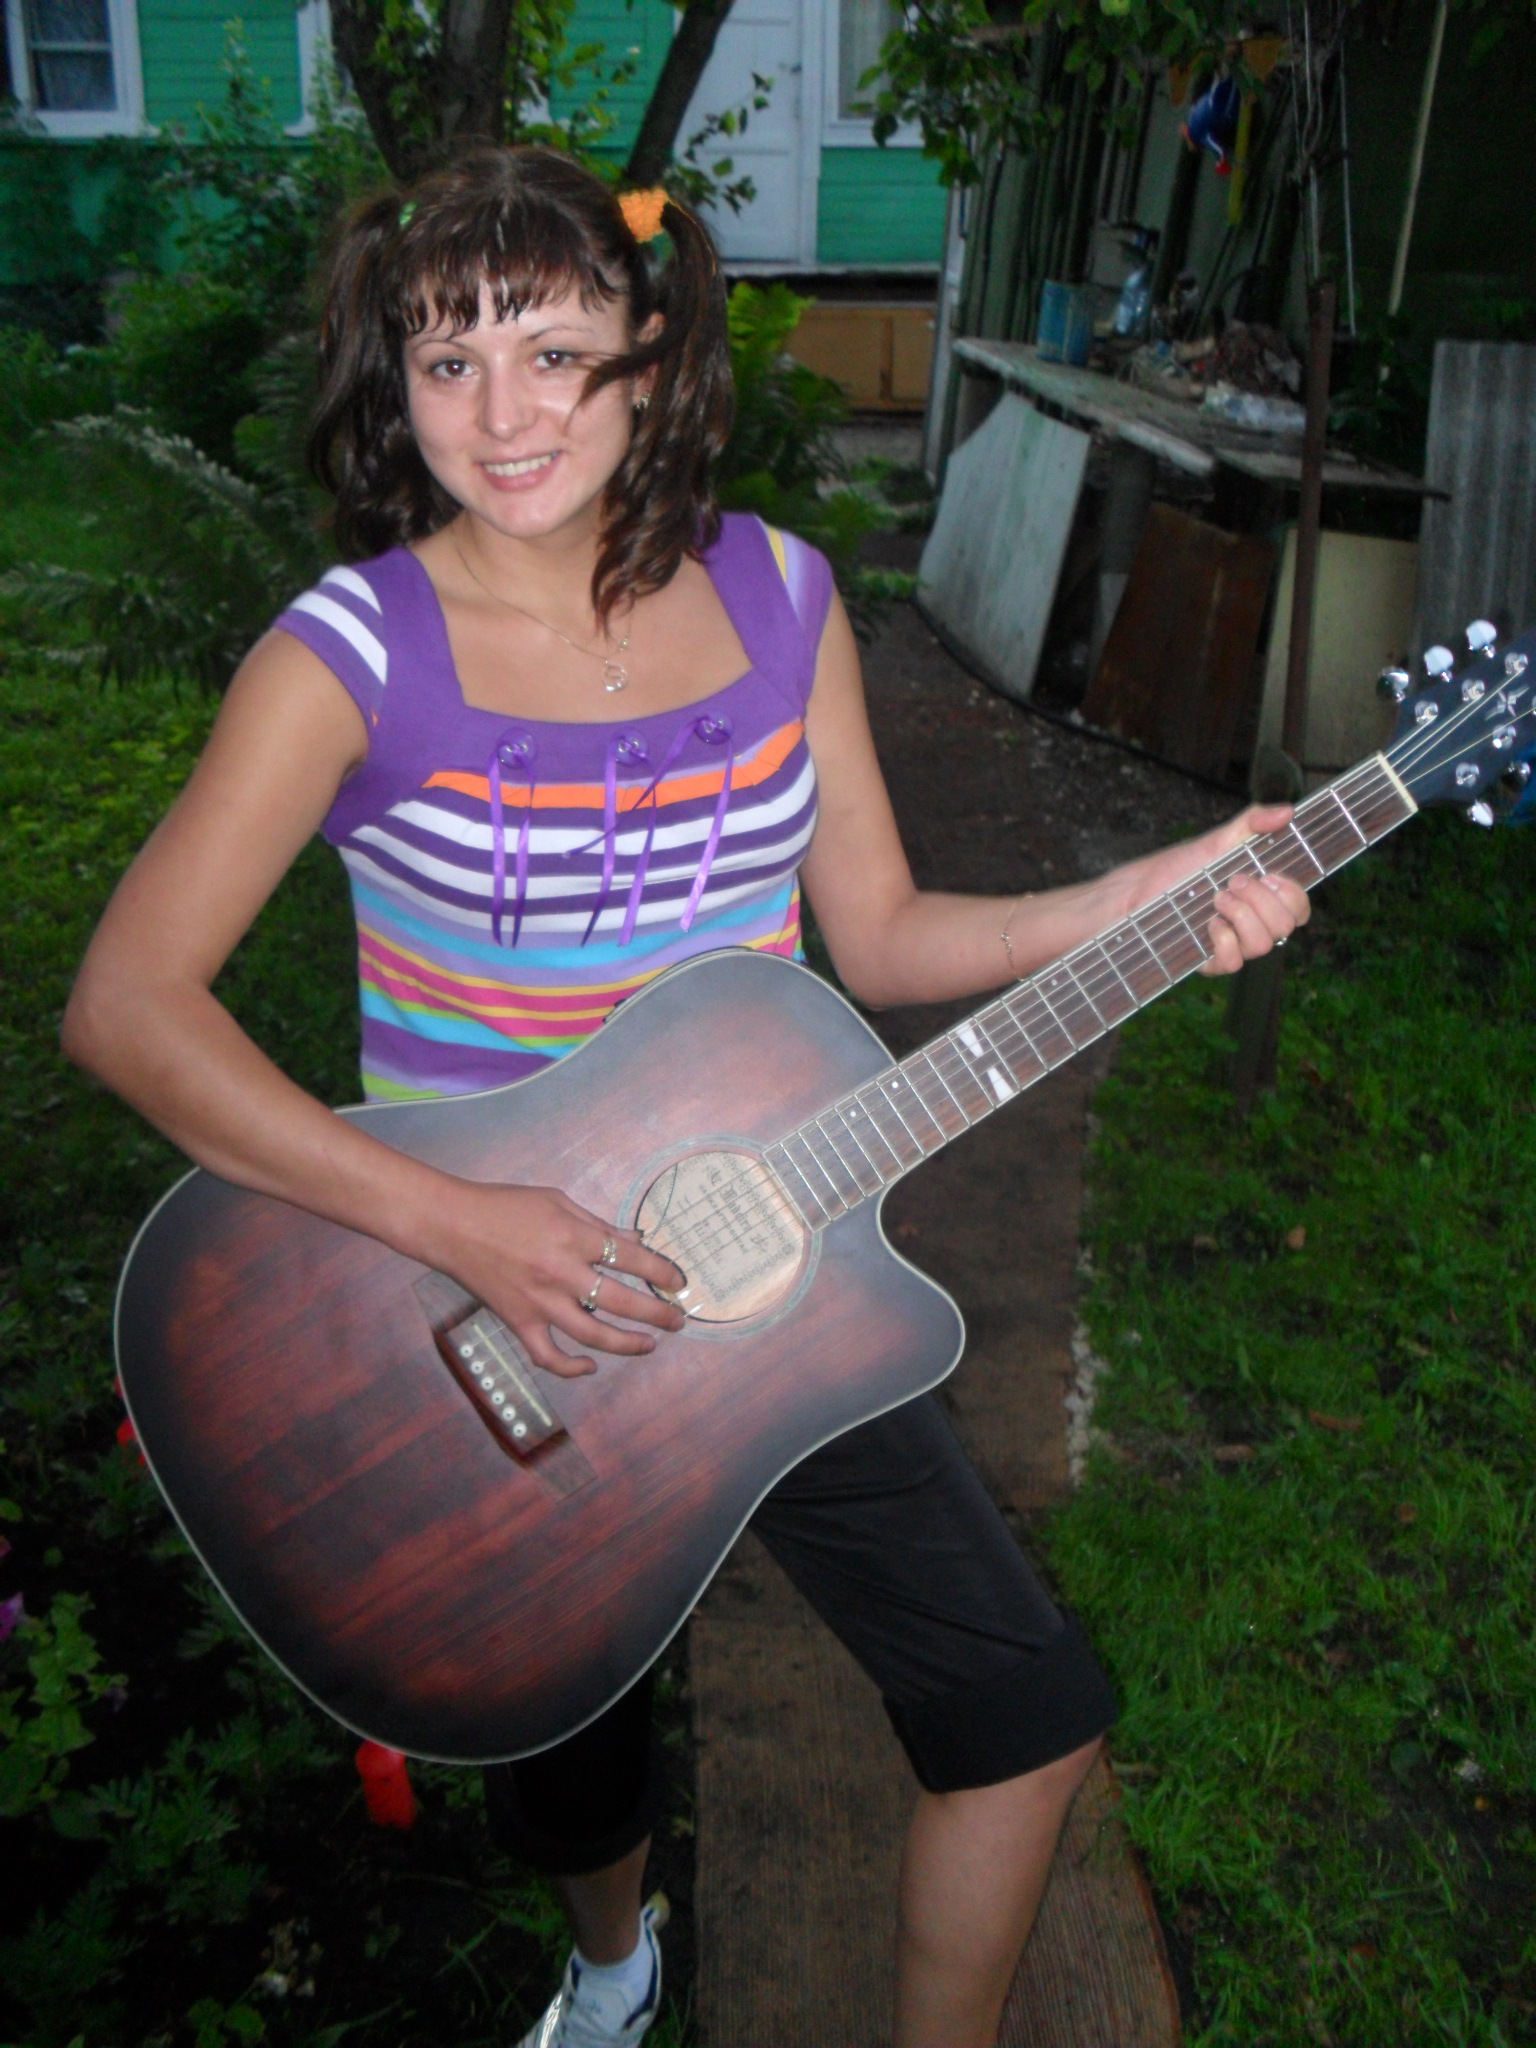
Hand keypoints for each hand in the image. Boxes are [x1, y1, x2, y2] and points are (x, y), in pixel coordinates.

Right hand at [418, 1180, 686, 1377]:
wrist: (451, 1226)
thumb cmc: (505, 1206)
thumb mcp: (557, 1202)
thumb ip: (598, 1225)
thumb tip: (637, 1240)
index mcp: (573, 1238)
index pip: (631, 1258)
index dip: (661, 1271)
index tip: (678, 1281)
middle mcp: (561, 1274)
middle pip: (622, 1301)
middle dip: (658, 1313)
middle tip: (678, 1319)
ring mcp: (540, 1304)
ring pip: (593, 1336)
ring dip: (628, 1344)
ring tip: (651, 1344)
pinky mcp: (519, 1323)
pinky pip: (549, 1356)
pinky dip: (572, 1367)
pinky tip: (592, 1365)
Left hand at [1117, 805, 1310, 975]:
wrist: (1136, 893)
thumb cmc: (1177, 869)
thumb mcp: (1216, 841)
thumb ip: (1252, 824)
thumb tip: (1288, 812)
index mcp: (1261, 899)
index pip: (1298, 909)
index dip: (1292, 895)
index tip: (1267, 875)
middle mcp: (1251, 924)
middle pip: (1285, 926)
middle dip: (1261, 900)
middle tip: (1232, 881)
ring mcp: (1233, 945)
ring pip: (1263, 945)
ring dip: (1242, 916)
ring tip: (1215, 897)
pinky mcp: (1211, 962)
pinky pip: (1234, 962)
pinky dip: (1223, 939)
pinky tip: (1206, 923)